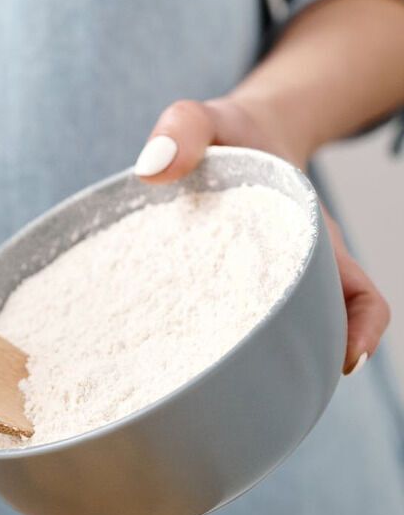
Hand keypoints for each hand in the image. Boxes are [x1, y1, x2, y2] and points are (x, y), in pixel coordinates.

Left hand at [134, 98, 389, 373]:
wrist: (227, 137)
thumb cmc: (228, 133)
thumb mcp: (207, 117)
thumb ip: (184, 128)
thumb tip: (153, 168)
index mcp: (309, 235)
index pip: (356, 291)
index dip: (362, 325)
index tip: (346, 357)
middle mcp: (292, 269)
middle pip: (316, 328)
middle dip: (302, 363)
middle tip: (260, 393)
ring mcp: (257, 285)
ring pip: (274, 337)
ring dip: (256, 366)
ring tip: (216, 397)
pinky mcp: (219, 292)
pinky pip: (227, 328)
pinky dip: (213, 350)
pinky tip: (174, 368)